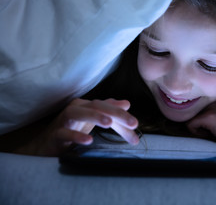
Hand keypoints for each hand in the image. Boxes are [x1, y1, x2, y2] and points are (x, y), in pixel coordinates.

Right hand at [23, 98, 138, 155]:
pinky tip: (88, 140)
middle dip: (116, 113)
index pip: (108, 107)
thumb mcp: (94, 121)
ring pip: (79, 113)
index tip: (136, 125)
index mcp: (88, 105)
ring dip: (95, 116)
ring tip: (109, 122)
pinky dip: (76, 135)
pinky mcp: (55, 134)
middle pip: (97, 105)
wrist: (47, 144)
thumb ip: (110, 113)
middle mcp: (77, 108)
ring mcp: (64, 120)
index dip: (123, 115)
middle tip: (133, 123)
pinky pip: (64, 132)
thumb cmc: (72, 128)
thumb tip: (127, 104)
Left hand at [187, 100, 215, 151]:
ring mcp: (210, 106)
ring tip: (215, 132)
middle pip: (190, 113)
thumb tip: (185, 118)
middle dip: (198, 124)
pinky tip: (214, 134)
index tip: (214, 127)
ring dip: (198, 129)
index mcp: (215, 97)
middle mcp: (212, 98)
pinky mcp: (209, 116)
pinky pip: (190, 125)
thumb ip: (206, 113)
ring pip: (188, 118)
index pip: (194, 107)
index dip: (199, 121)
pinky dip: (199, 133)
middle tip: (215, 130)